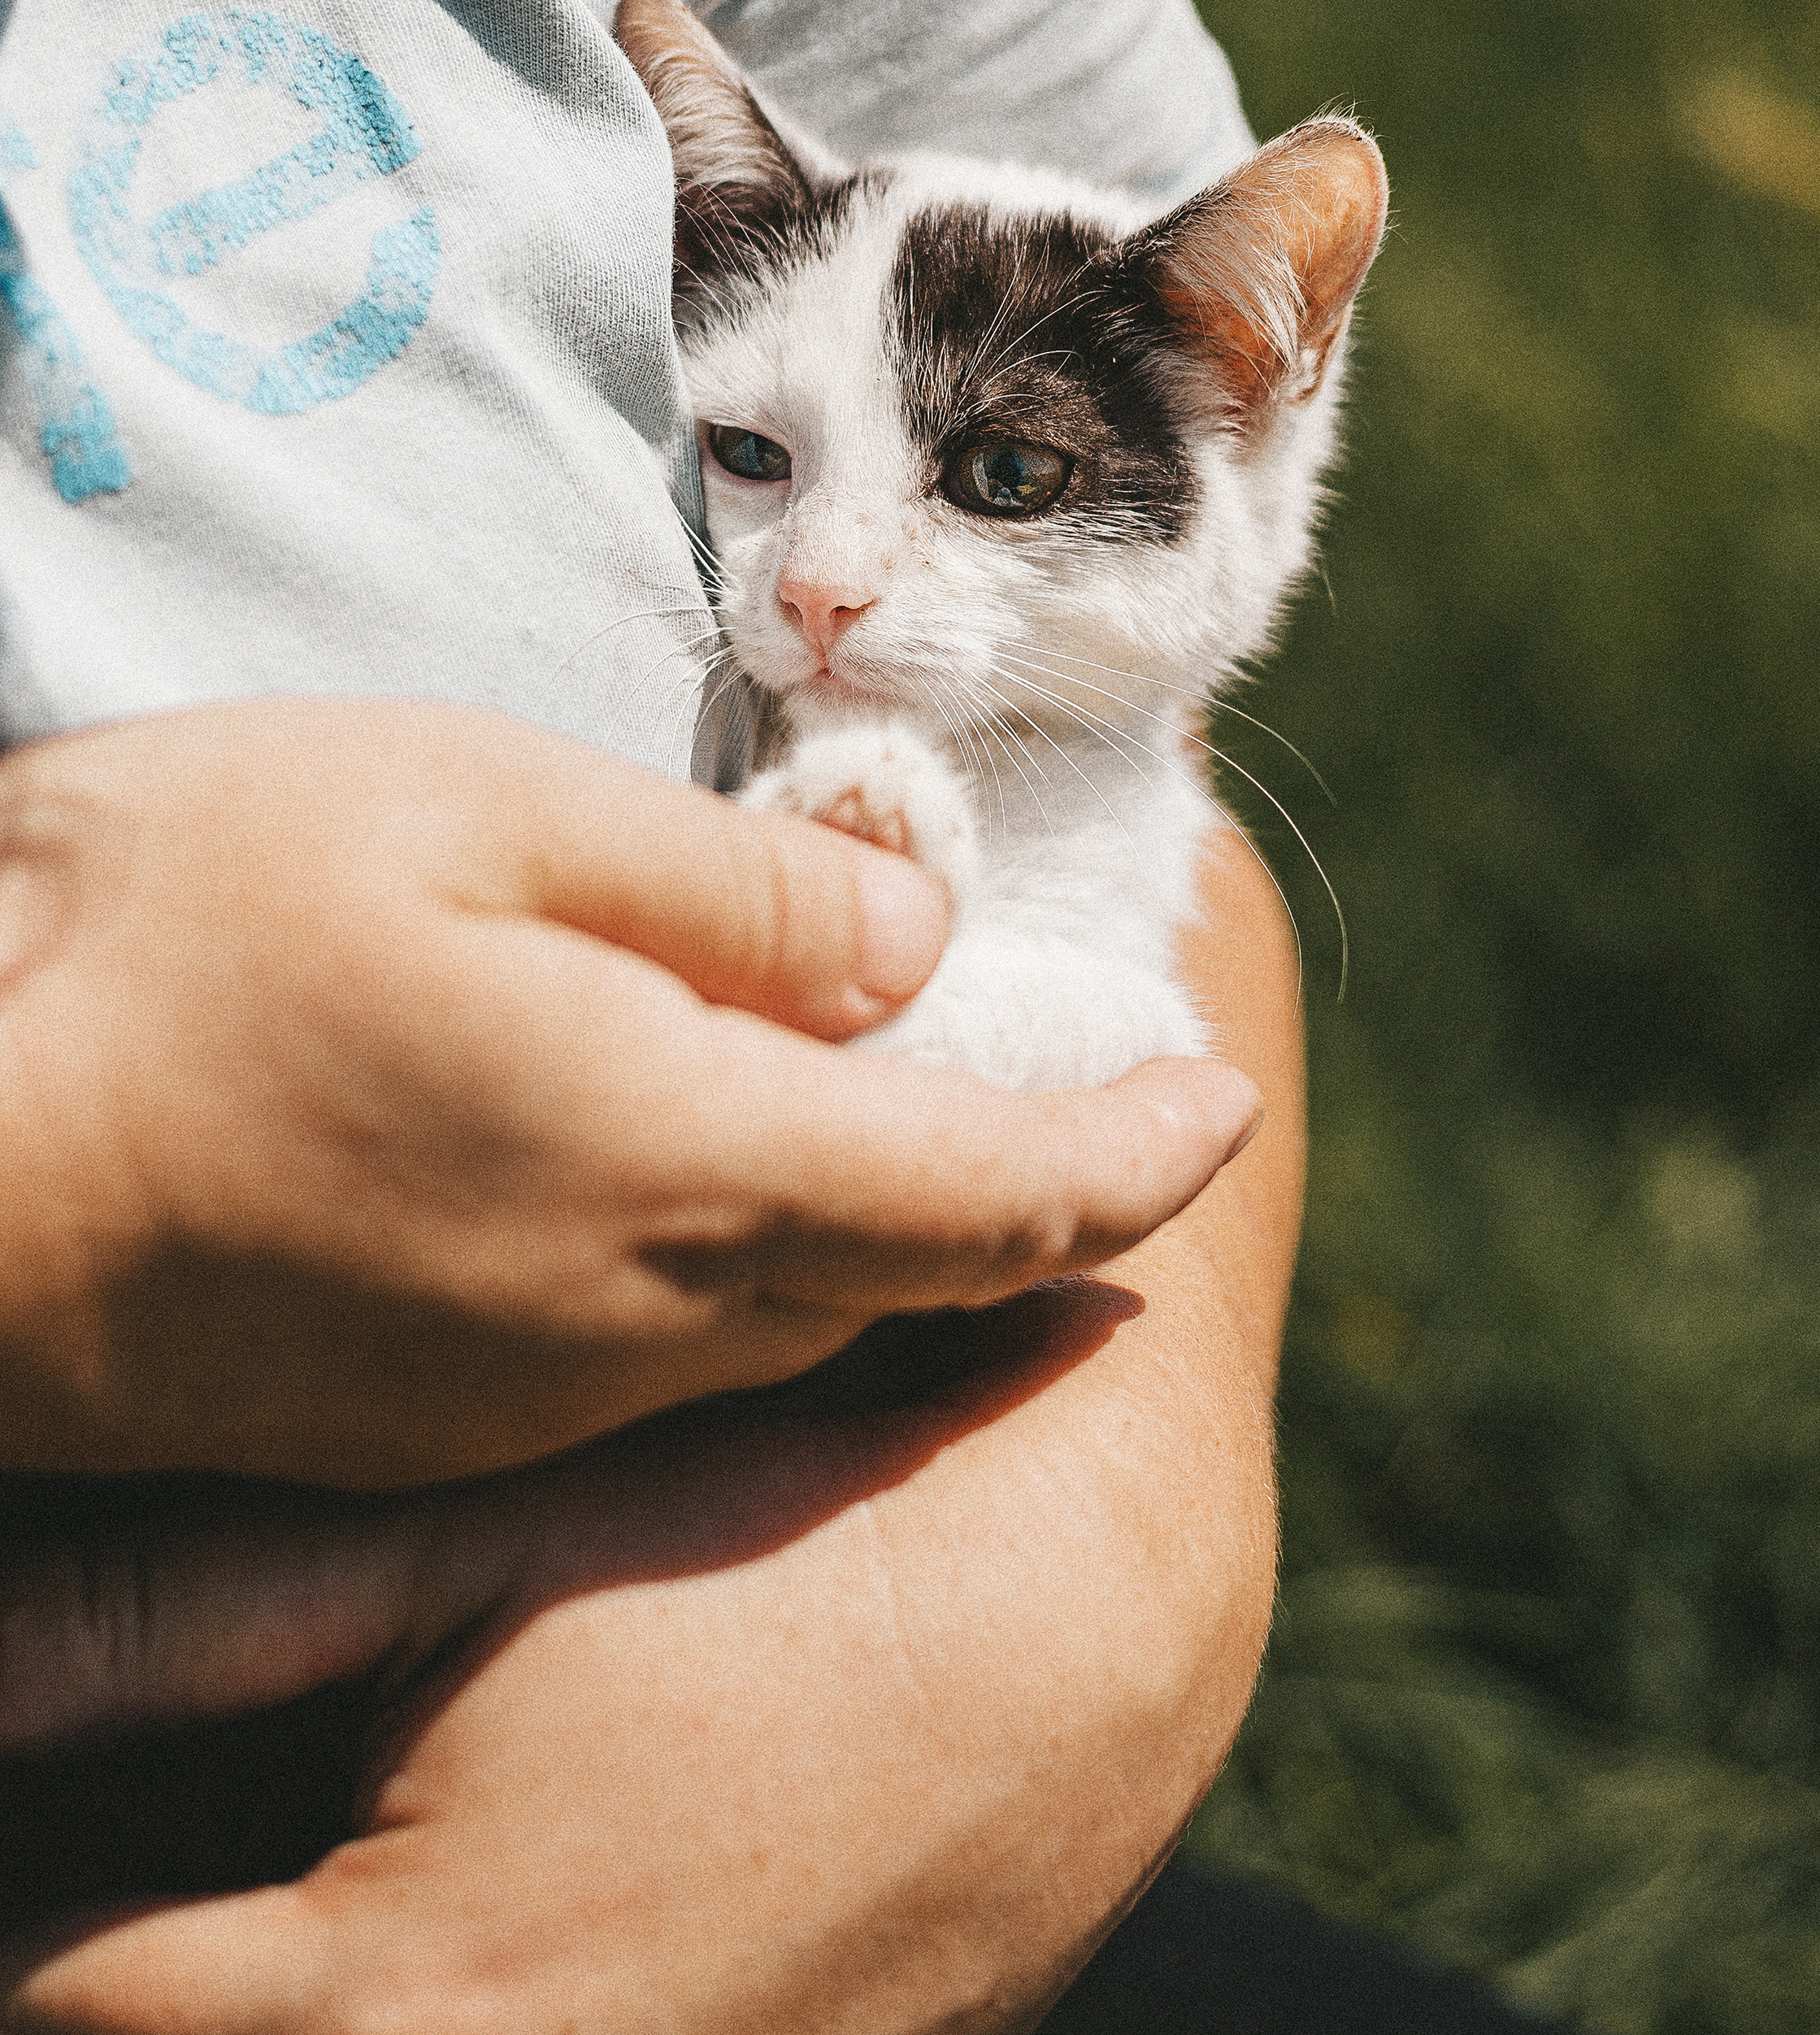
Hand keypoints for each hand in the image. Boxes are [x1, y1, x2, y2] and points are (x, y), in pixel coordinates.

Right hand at [0, 831, 1300, 2034]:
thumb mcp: (478, 814)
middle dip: (1048, 1191)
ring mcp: (549, 1387)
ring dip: (907, 1221)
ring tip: (939, 1106)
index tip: (1226, 1097)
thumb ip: (732, 891)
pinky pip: (681, 1345)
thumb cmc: (189, 934)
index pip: (1001, 1194)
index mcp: (684, 1157)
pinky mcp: (460, 1410)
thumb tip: (911, 948)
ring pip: (805, 1313)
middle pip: (922, 1269)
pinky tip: (736, 1165)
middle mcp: (647, 1316)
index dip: (1138, 1152)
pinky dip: (767, 1254)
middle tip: (1116, 1094)